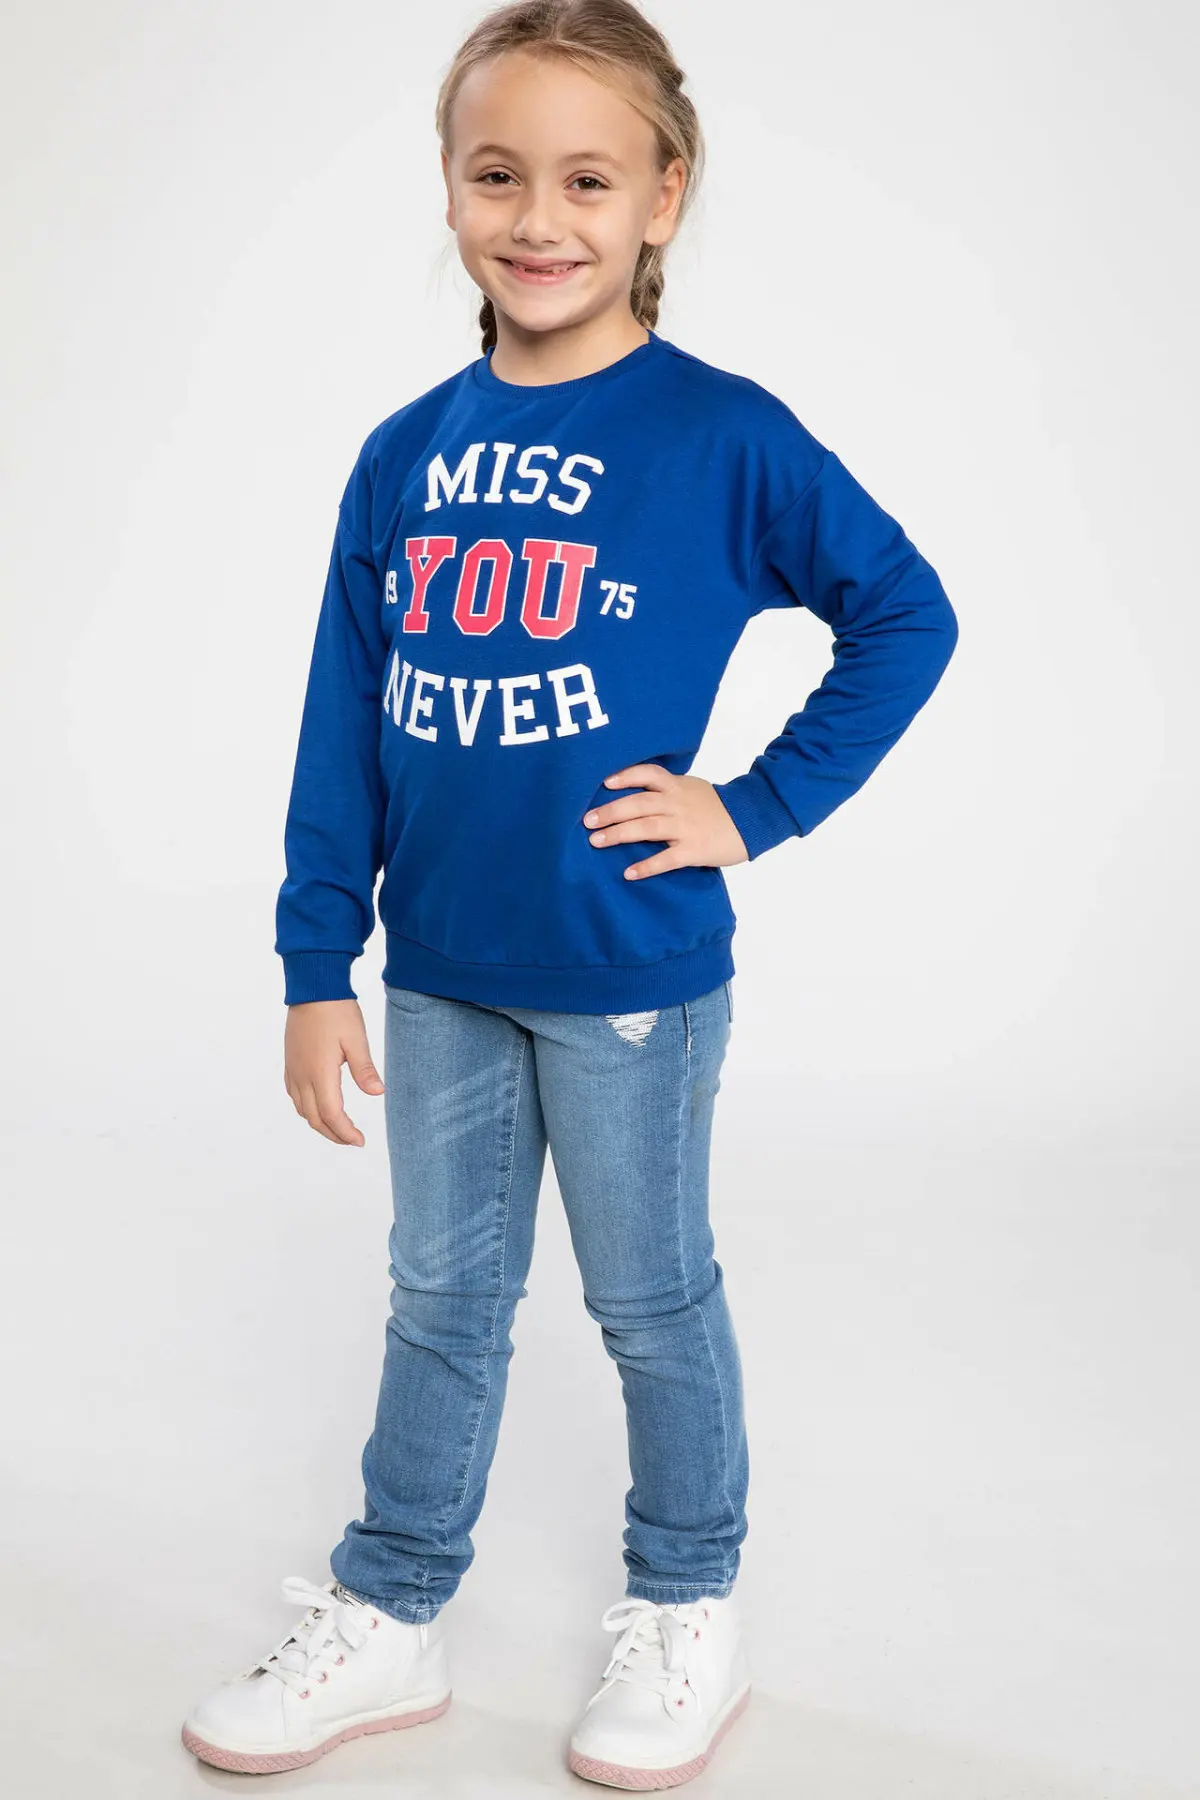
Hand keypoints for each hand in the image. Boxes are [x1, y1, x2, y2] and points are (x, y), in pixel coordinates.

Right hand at [283, 998, 384, 1144]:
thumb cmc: (336, 1011)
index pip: (331, 1115)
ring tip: (338, 1127)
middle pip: (314, 1118)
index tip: (360, 1141)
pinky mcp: (290, 1062)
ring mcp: (293, 1070)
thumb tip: (378, 1094)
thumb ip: (364, 1070)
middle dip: (333, 1134)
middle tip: (353, 1140)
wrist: (312, 989)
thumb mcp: (357, 1040)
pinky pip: (294, 1095)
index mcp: (320, 1073)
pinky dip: (307, 1109)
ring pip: (302, 1109)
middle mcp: (302, 1076)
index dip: (345, 1132)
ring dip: (319, 1123)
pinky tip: (319, 1106)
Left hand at [582, 763, 748, 879]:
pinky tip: (629, 873)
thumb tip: (634, 792)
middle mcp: (678, 804)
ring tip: (596, 842)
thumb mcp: (692, 789)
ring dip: (619, 834)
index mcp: (677, 786)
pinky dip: (647, 866)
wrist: (753, 821)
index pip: (648, 774)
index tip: (604, 783)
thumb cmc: (718, 807)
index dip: (626, 776)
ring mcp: (685, 827)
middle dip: (611, 811)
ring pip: (647, 828)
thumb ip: (667, 789)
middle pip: (639, 803)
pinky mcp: (694, 850)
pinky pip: (667, 859)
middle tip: (587, 821)